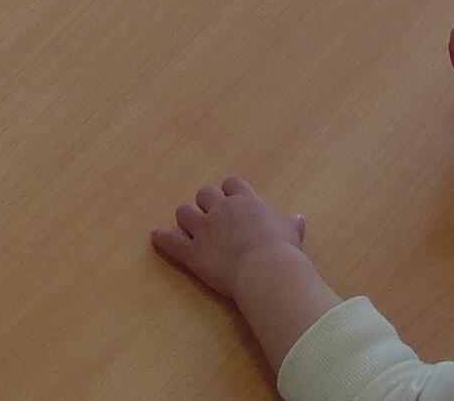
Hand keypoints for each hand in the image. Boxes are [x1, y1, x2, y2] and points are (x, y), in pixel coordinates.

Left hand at [150, 177, 307, 300]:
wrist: (266, 269)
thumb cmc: (283, 250)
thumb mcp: (291, 232)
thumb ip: (290, 224)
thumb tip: (297, 218)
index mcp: (246, 202)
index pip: (232, 184)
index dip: (229, 191)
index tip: (231, 200)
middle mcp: (222, 209)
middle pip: (205, 193)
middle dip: (206, 203)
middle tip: (210, 216)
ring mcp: (205, 229)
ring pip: (184, 211)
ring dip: (186, 218)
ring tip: (188, 227)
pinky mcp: (193, 251)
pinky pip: (172, 241)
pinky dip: (163, 238)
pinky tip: (155, 236)